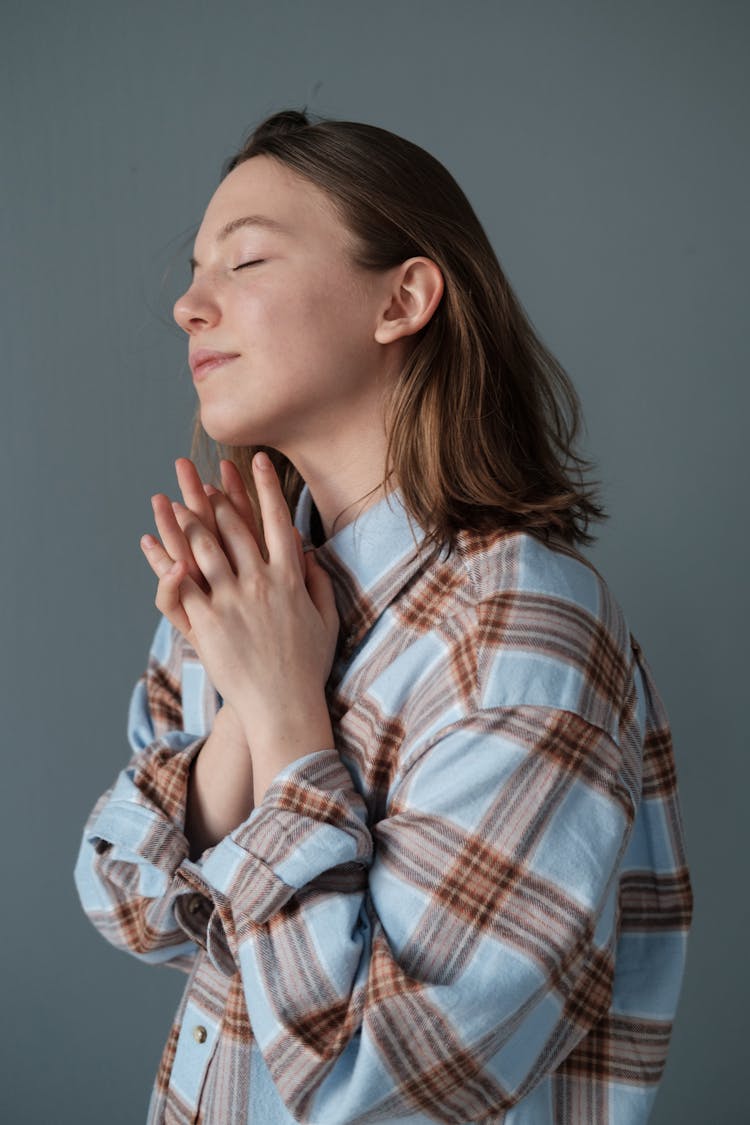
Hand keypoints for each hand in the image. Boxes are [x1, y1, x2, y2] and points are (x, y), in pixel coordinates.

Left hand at [140, 453, 339, 730]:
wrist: (284, 705)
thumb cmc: (308, 666)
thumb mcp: (327, 620)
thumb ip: (319, 582)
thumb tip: (311, 554)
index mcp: (290, 578)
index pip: (277, 521)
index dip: (266, 488)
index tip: (258, 461)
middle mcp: (260, 582)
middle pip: (235, 528)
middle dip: (219, 497)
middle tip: (205, 476)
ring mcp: (232, 601)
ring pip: (205, 549)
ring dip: (189, 521)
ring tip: (176, 501)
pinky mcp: (208, 622)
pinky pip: (181, 585)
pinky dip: (164, 562)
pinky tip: (151, 543)